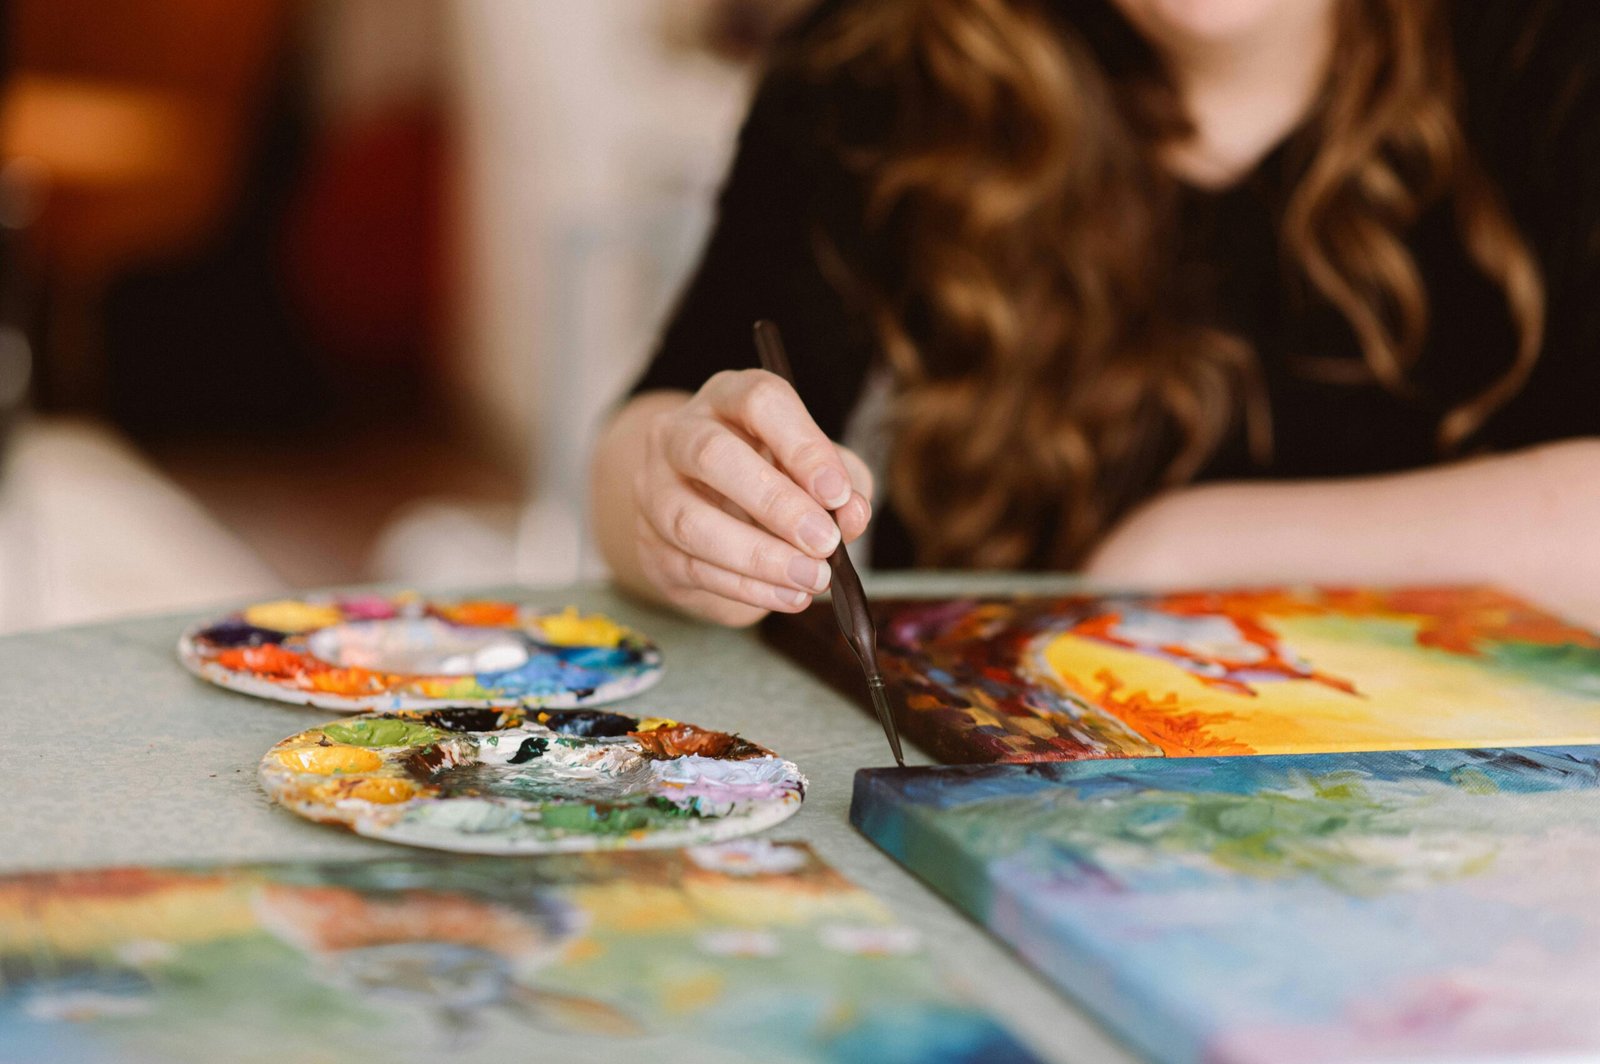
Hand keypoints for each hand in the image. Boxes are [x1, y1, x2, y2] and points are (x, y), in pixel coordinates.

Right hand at [631, 370, 872, 625]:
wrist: (710, 512)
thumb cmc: (774, 477)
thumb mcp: (819, 471)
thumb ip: (844, 485)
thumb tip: (852, 513)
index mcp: (728, 398)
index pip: (759, 402)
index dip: (802, 447)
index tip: (838, 494)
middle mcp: (679, 433)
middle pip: (713, 455)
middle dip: (775, 503)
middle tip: (824, 542)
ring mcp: (654, 488)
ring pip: (691, 521)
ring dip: (759, 557)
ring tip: (811, 578)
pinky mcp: (650, 542)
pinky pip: (693, 567)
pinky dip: (747, 588)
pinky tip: (789, 595)